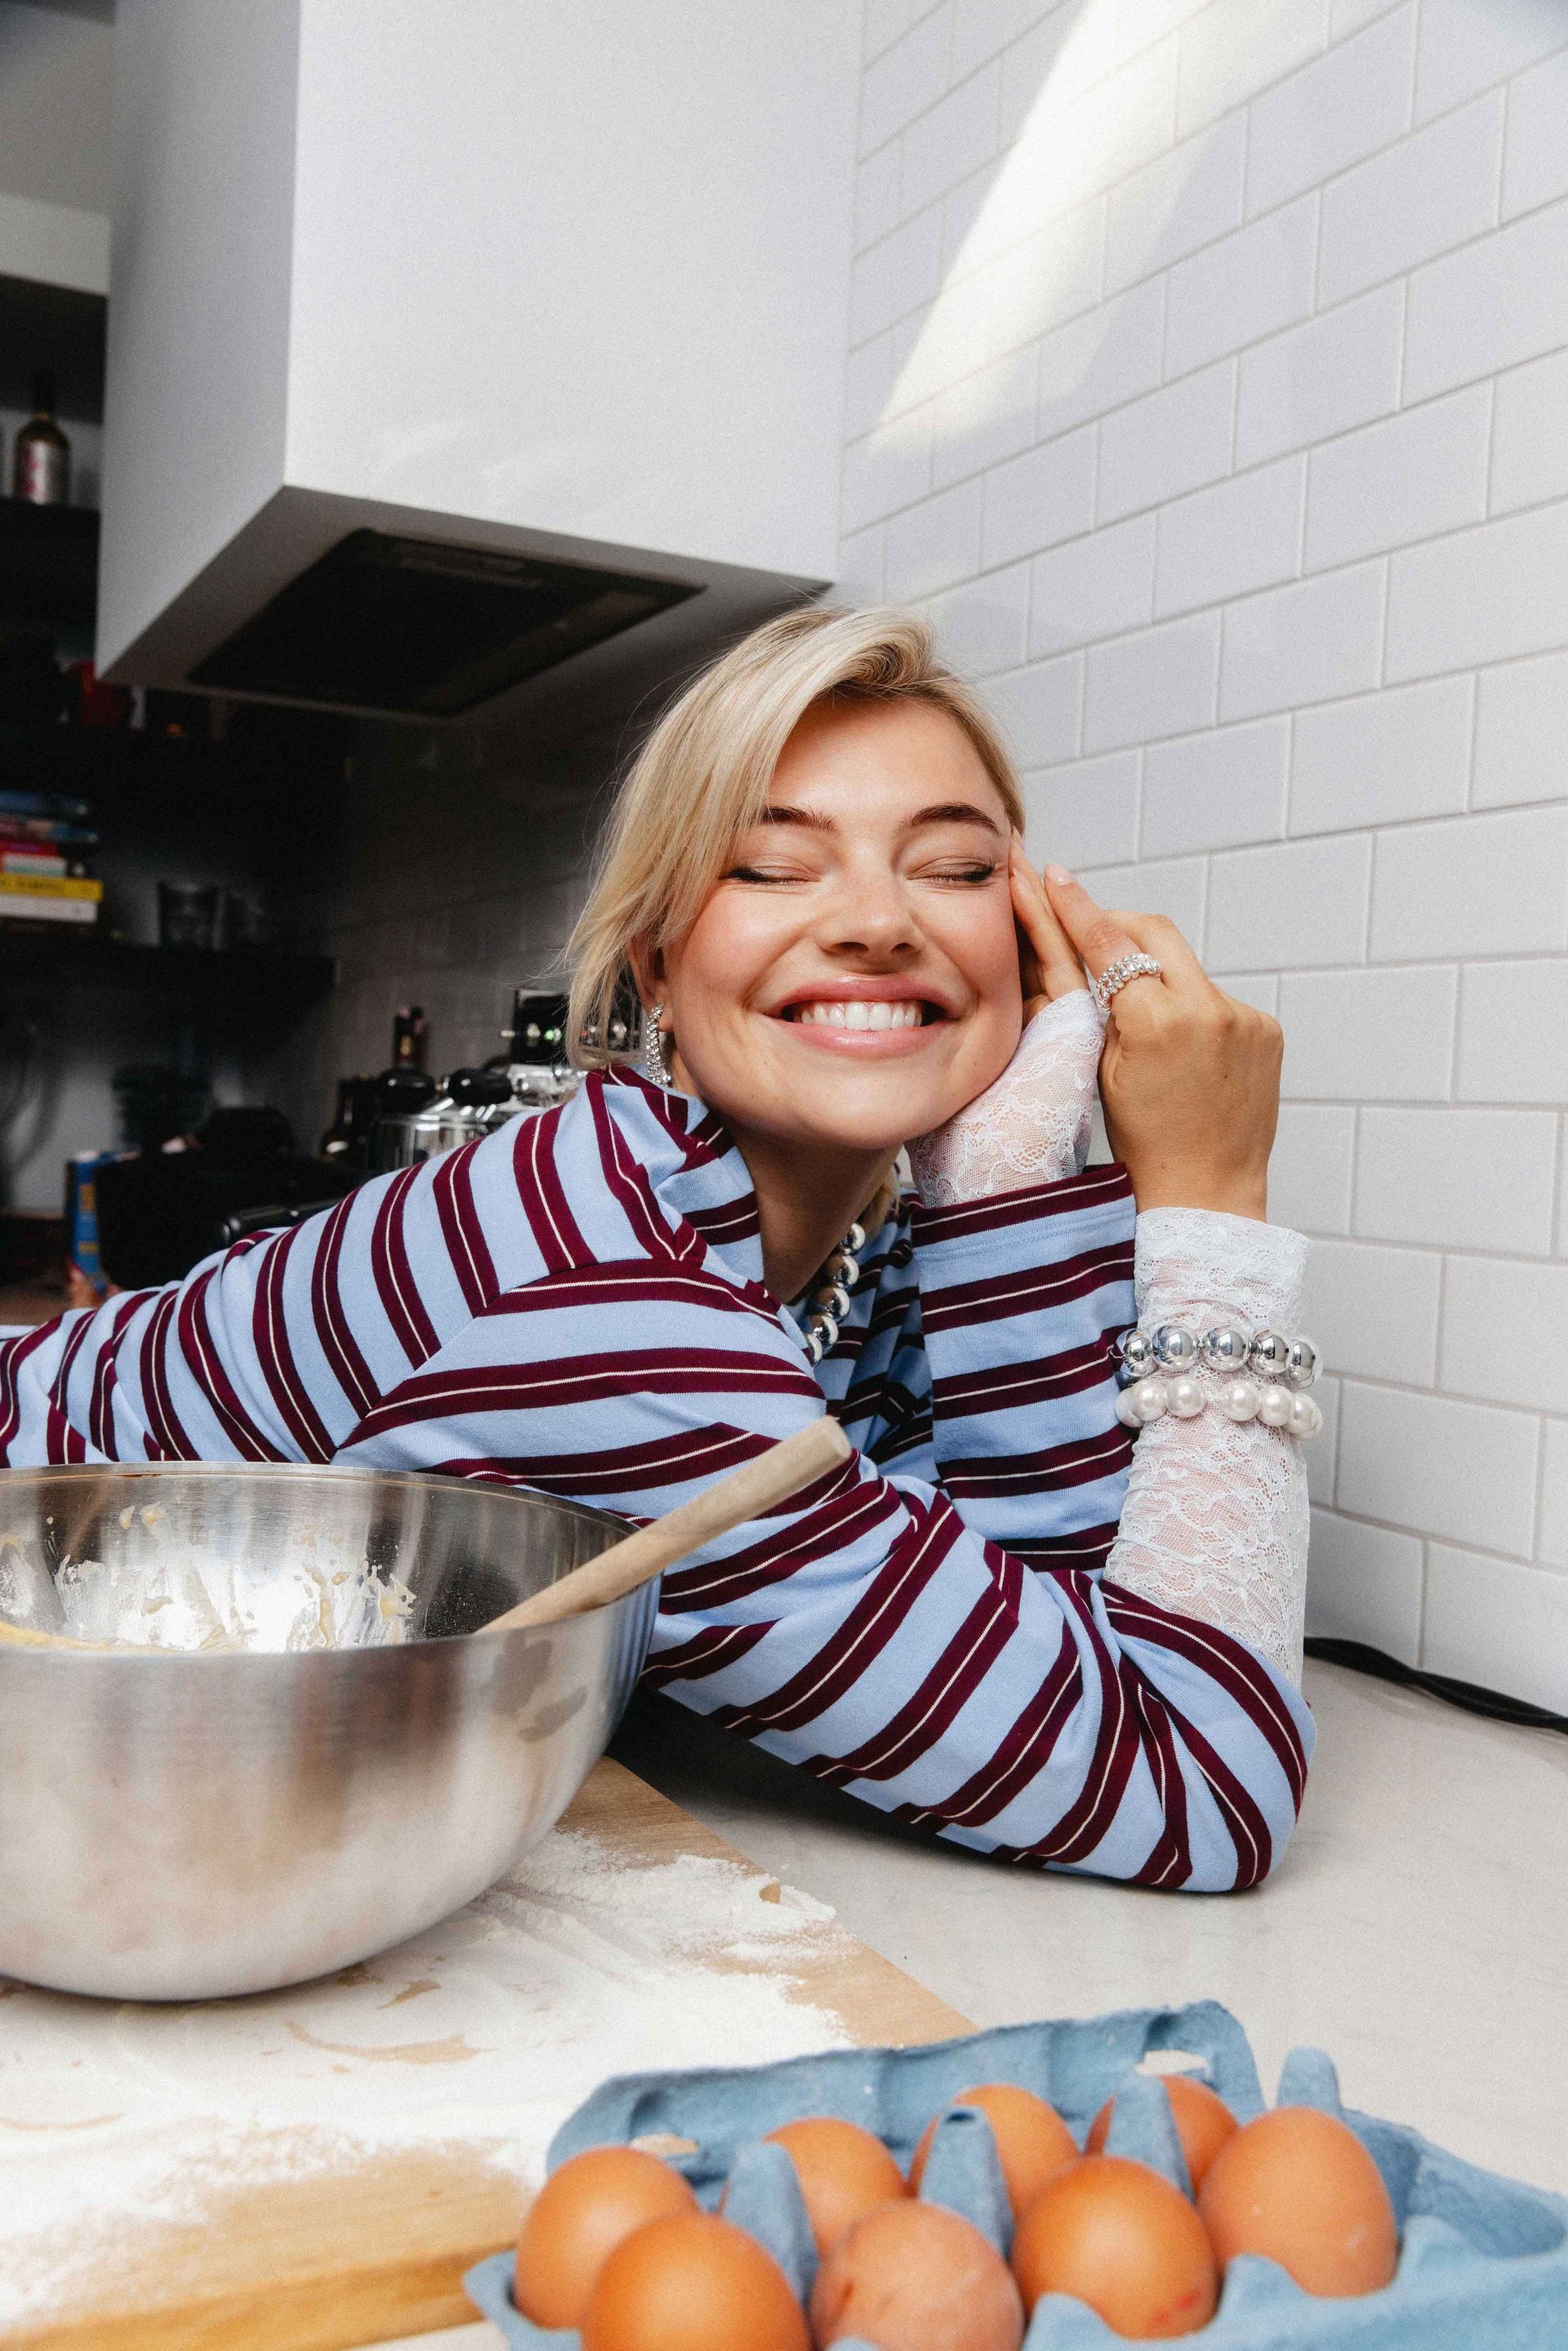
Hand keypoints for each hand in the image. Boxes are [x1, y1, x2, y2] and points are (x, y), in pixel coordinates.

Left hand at [906, 843, 1104, 1205]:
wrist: (980, 1181)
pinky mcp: (1075, 1025)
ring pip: (1051, 940)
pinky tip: (1022, 874)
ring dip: (1031, 891)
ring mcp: (1064, 1024)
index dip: (988, 913)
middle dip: (1013, 893)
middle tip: (998, 840)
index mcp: (1012, 1032)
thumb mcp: (927, 1061)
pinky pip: (1061, 954)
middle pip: (1029, 943)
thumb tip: (858, 981)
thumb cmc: (944, 1136)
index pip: (1004, 958)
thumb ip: (921, 1025)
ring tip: (1011, 842)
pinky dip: (1044, 912)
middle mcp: (1041, 1024)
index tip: (965, 872)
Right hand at [1029, 862, 1281, 1221]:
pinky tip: (1182, 1053)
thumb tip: (1085, 952)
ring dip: (1158, 979)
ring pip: (1185, 969)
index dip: (1077, 907)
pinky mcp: (1266, 1029)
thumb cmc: (1145, 1145)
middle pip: (1154, 932)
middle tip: (1093, 934)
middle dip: (1119, 926)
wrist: (1208, 1193)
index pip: (1108, 944)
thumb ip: (1098, 1006)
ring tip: (1141, 1027)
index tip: (1055, 876)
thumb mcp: (1101, 1072)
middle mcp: (1208, 1009)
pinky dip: (1191, 1011)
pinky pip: (1216, 1000)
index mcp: (1157, 1022)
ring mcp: (1244, 1017)